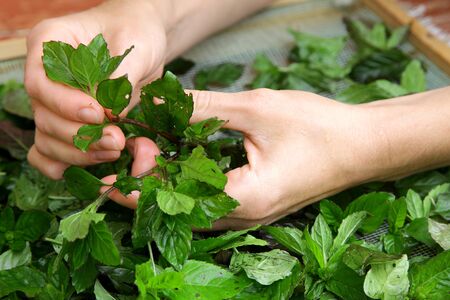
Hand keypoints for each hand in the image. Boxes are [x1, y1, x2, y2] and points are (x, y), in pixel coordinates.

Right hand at [26, 0, 168, 178]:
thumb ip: (119, 77)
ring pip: (47, 138)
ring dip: (79, 152)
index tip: (98, 114)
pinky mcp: (69, 122)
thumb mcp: (134, 44)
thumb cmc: (136, 32)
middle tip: (116, 139)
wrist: (142, 40)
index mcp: (50, 43)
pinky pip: (50, 151)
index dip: (65, 104)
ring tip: (115, 150)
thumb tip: (109, 115)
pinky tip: (90, 164)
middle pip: (43, 115)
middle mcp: (44, 75)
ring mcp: (54, 102)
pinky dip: (65, 163)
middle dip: (80, 134)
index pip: (41, 81)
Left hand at [104, 88, 377, 228]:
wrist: (362, 145)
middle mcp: (244, 217)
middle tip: (131, 150)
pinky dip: (190, 183)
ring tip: (146, 155)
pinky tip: (179, 160)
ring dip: (168, 183)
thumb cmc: (318, 128)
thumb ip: (204, 108)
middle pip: (180, 209)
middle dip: (148, 182)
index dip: (142, 179)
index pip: (175, 200)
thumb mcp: (256, 108)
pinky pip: (212, 202)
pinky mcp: (256, 205)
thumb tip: (160, 101)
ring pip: (194, 208)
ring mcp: (251, 215)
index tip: (127, 150)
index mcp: (245, 200)